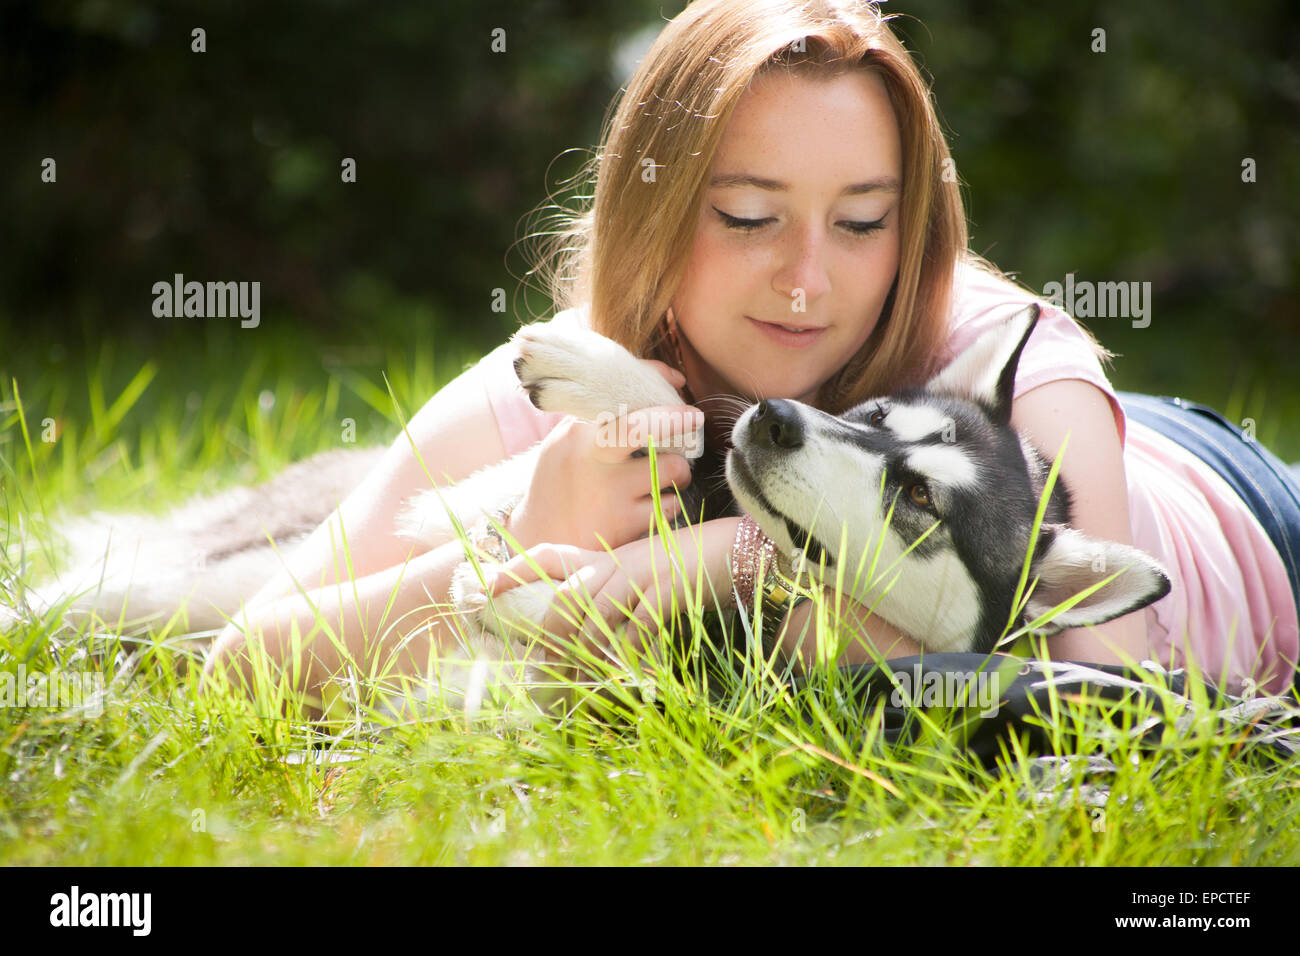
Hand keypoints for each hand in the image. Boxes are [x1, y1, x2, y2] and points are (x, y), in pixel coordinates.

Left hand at [487, 517, 740, 672]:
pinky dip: (629, 657)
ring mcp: (641, 573)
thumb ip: (615, 600)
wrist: (741, 552)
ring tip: (586, 694)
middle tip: (549, 680)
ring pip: (595, 617)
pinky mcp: (668, 588)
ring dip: (589, 659)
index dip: (516, 570)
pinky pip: (635, 628)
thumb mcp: (645, 578)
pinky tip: (630, 678)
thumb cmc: (690, 570)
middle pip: (566, 599)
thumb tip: (587, 646)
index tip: (483, 588)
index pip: (551, 556)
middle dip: (552, 642)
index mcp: (606, 559)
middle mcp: (617, 563)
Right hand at [506, 360, 702, 552]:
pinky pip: (669, 505)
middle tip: (694, 418)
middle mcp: (591, 458)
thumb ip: (601, 415)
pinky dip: (669, 503)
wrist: (542, 540)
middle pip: (641, 426)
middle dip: (676, 418)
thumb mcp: (567, 443)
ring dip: (680, 471)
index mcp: (577, 432)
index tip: (677, 381)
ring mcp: (609, 492)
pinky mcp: (624, 524)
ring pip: (671, 468)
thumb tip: (664, 381)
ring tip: (671, 476)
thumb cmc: (562, 484)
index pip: (617, 392)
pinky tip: (654, 505)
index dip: (655, 378)